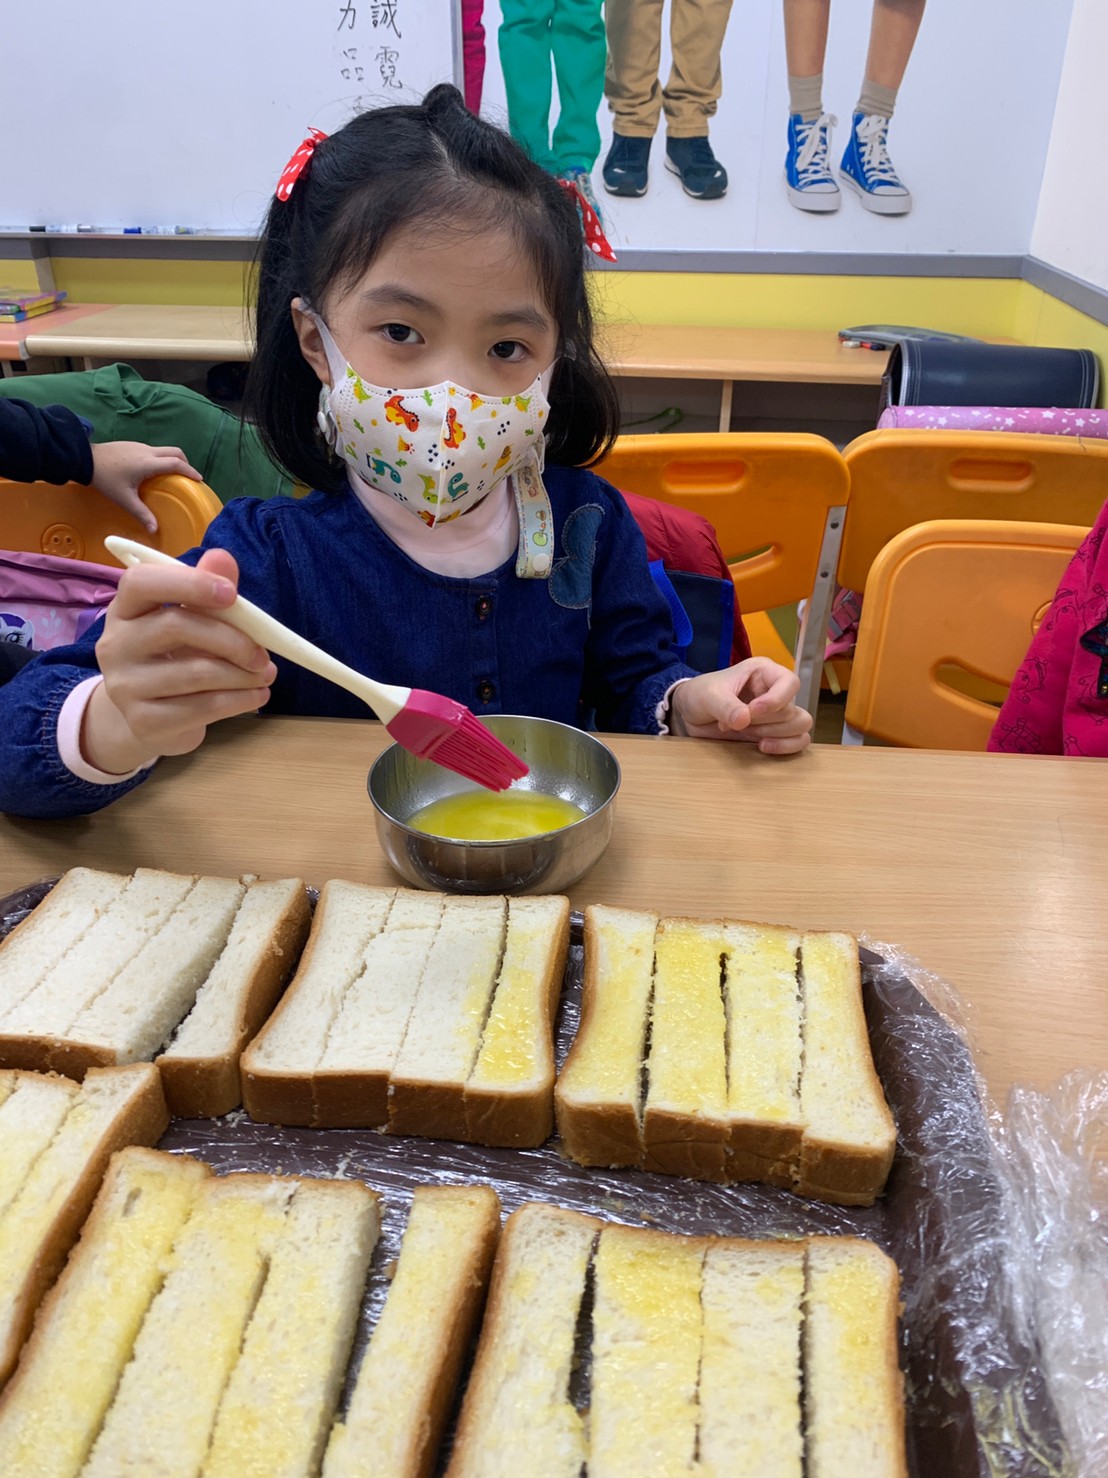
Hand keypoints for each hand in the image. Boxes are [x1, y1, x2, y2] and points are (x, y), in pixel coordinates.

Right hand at [82, 549, 275, 773]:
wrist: (152, 718)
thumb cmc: (176, 657)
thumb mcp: (192, 620)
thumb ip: (207, 590)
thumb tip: (223, 558)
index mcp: (125, 609)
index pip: (141, 582)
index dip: (188, 583)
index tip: (231, 594)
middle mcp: (115, 644)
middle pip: (176, 626)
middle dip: (232, 639)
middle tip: (263, 654)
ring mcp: (124, 685)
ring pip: (196, 672)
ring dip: (242, 674)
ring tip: (265, 675)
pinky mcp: (144, 721)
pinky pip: (203, 707)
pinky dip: (239, 700)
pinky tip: (257, 695)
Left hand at [89, 441, 201, 534]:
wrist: (83, 458)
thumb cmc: (105, 479)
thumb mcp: (124, 499)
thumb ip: (141, 513)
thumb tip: (154, 530)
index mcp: (149, 464)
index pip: (177, 464)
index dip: (190, 471)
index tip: (199, 480)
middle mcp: (148, 452)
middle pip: (175, 452)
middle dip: (185, 463)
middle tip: (187, 476)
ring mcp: (139, 446)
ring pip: (164, 450)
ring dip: (172, 460)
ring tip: (171, 475)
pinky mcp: (132, 444)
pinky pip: (153, 450)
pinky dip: (160, 458)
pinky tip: (152, 470)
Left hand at [668, 658, 812, 754]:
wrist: (690, 714)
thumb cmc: (700, 694)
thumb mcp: (708, 696)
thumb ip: (725, 706)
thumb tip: (744, 720)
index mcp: (764, 672)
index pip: (789, 682)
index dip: (775, 700)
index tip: (752, 712)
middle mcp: (775, 691)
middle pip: (792, 710)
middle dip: (763, 722)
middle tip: (736, 723)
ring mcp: (777, 713)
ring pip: (800, 726)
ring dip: (774, 734)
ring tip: (746, 734)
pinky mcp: (775, 732)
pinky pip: (798, 740)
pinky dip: (785, 747)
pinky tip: (762, 747)